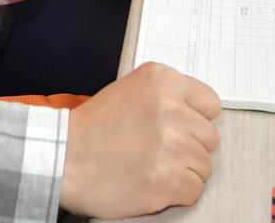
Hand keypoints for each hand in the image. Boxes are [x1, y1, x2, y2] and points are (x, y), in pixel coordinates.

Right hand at [61, 62, 221, 217]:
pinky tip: (152, 183)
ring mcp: (172, 145)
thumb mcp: (131, 89)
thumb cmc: (92, 128)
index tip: (182, 129)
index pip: (211, 104)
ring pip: (204, 166)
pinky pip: (194, 190)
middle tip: (160, 151)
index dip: (196, 120)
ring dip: (183, 171)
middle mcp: (171, 109)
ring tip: (153, 166)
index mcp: (163, 81)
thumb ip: (167, 96)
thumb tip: (198, 113)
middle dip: (190, 148)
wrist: (63, 158)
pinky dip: (176, 193)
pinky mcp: (169, 179)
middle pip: (210, 138)